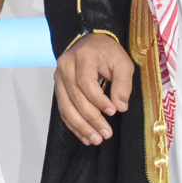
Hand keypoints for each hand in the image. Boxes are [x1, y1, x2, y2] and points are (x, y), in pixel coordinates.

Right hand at [55, 30, 135, 144]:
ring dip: (80, 126)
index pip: (85, 82)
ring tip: (95, 139)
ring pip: (66, 106)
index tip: (113, 112)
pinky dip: (73, 124)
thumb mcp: (122, 63)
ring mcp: (59, 78)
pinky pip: (63, 109)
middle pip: (75, 97)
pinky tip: (84, 136)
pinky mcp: (58, 88)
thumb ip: (123, 84)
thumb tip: (120, 107)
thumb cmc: (108, 52)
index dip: (98, 100)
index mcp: (82, 57)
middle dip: (91, 118)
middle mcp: (65, 67)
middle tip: (106, 134)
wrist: (90, 42)